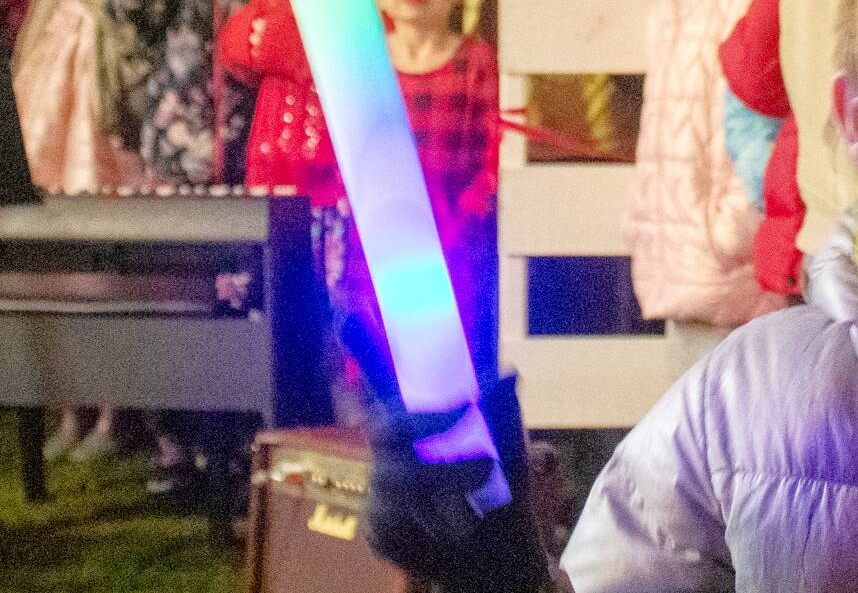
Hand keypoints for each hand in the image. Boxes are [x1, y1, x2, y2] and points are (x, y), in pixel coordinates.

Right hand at [339, 315, 547, 591]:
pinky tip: (456, 524)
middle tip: (466, 412)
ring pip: (398, 476)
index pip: (383, 376)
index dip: (363, 346)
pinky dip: (434, 521)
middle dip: (425, 421)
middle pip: (385, 425)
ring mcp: (382, 486)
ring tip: (485, 477)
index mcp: (420, 416)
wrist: (498, 553)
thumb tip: (507, 373)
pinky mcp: (380, 525)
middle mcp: (393, 447)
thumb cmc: (501, 485)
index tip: (346, 304)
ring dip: (446, 476)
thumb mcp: (510, 446)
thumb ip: (503, 411)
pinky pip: (396, 519)